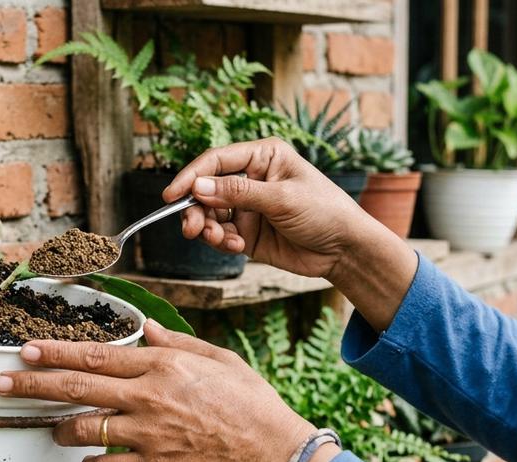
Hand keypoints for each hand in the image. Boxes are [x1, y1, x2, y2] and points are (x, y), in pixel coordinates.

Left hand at [0, 319, 314, 461]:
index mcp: (161, 366)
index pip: (96, 355)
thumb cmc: (251, 402)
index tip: (27, 349)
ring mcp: (147, 435)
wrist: (272, 452)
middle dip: (33, 384)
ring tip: (49, 427)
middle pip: (77, 388)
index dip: (56, 352)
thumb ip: (176, 343)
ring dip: (60, 428)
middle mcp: (147, 397)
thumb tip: (146, 329)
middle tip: (1, 382)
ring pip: (84, 429)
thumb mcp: (217, 358)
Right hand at [166, 138, 420, 331]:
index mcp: (262, 157)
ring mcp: (247, 207)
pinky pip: (219, 234)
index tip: (172, 196)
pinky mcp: (246, 232)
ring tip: (221, 240)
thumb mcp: (282, 199)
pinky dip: (221, 242)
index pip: (216, 160)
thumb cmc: (324, 211)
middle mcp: (250, 179)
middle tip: (191, 229)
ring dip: (207, 228)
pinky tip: (237, 246)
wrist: (344, 249)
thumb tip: (198, 188)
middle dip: (195, 209)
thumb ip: (239, 193)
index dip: (191, 176)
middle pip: (205, 189)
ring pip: (208, 214)